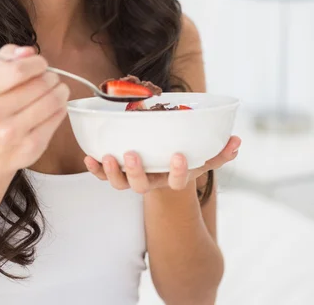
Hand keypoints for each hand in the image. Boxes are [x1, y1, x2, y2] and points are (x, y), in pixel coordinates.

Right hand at [0, 44, 69, 177]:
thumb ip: (9, 57)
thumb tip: (28, 51)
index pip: (19, 69)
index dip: (37, 63)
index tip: (41, 65)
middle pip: (41, 84)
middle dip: (52, 77)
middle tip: (51, 80)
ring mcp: (12, 133)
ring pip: (53, 101)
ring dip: (61, 91)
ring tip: (57, 91)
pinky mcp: (31, 147)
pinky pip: (58, 117)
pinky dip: (61, 109)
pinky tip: (54, 109)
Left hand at [84, 135, 240, 192]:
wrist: (162, 174)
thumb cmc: (183, 160)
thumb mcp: (202, 158)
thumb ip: (220, 152)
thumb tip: (238, 141)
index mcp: (171, 179)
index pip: (177, 182)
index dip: (178, 172)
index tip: (179, 156)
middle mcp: (151, 182)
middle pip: (141, 186)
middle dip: (136, 172)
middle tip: (132, 154)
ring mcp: (132, 180)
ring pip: (120, 184)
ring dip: (113, 172)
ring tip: (109, 156)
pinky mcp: (116, 174)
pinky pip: (103, 175)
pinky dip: (95, 169)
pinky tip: (89, 157)